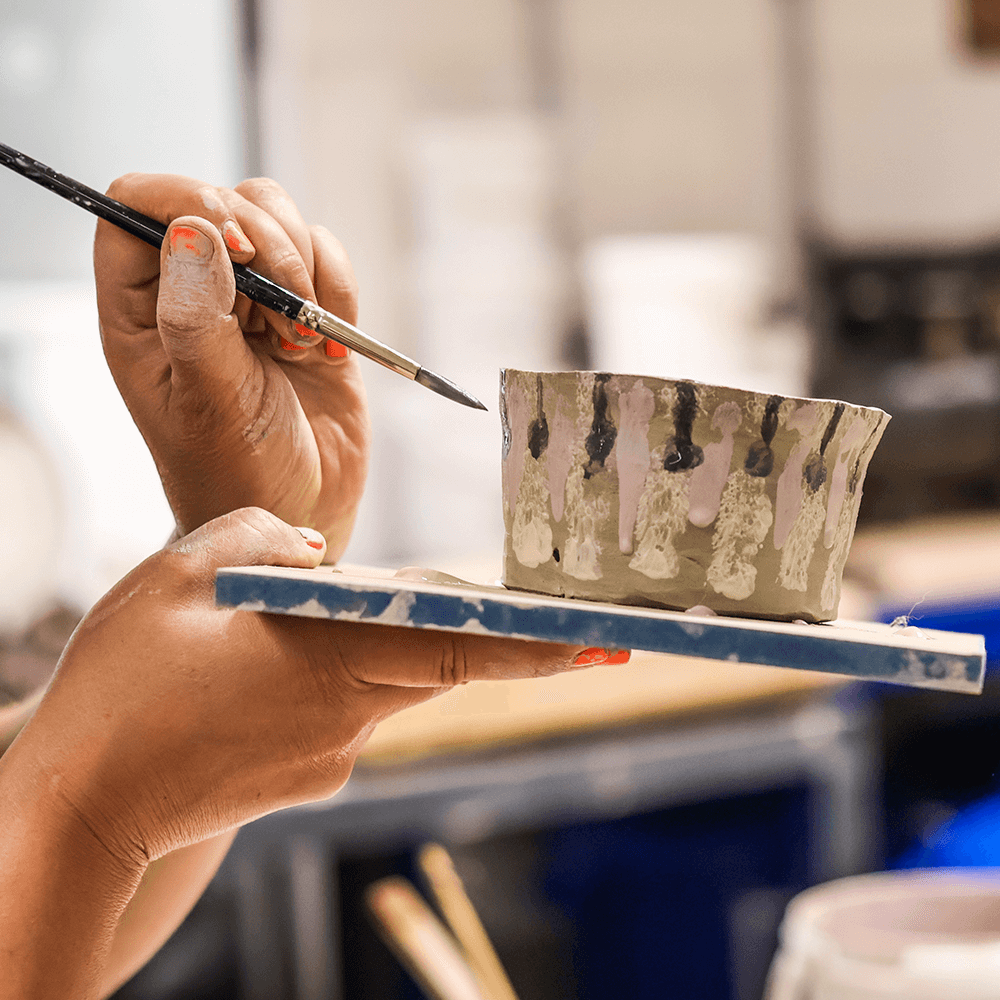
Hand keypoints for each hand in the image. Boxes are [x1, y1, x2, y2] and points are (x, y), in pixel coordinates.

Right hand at [20, 508, 591, 864]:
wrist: (79, 807)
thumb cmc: (120, 689)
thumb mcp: (174, 578)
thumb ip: (257, 540)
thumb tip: (315, 552)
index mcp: (327, 656)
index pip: (458, 649)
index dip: (537, 644)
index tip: (604, 640)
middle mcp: (348, 712)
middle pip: (450, 667)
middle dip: (516, 646)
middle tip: (580, 625)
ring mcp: (334, 753)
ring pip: (394, 683)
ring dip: (398, 649)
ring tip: (331, 623)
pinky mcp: (312, 775)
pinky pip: (351, 710)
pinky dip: (342, 675)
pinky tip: (275, 667)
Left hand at [93, 174, 368, 558]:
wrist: (301, 511)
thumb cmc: (238, 474)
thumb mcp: (211, 404)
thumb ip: (195, 318)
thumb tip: (193, 230)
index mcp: (142, 310)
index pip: (138, 204)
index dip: (187, 201)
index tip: (237, 246)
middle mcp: (194, 290)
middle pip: (223, 199)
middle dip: (269, 250)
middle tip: (284, 325)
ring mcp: (253, 296)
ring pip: (277, 216)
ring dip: (306, 271)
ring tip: (304, 343)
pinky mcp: (307, 309)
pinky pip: (327, 255)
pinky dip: (341, 290)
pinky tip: (332, 350)